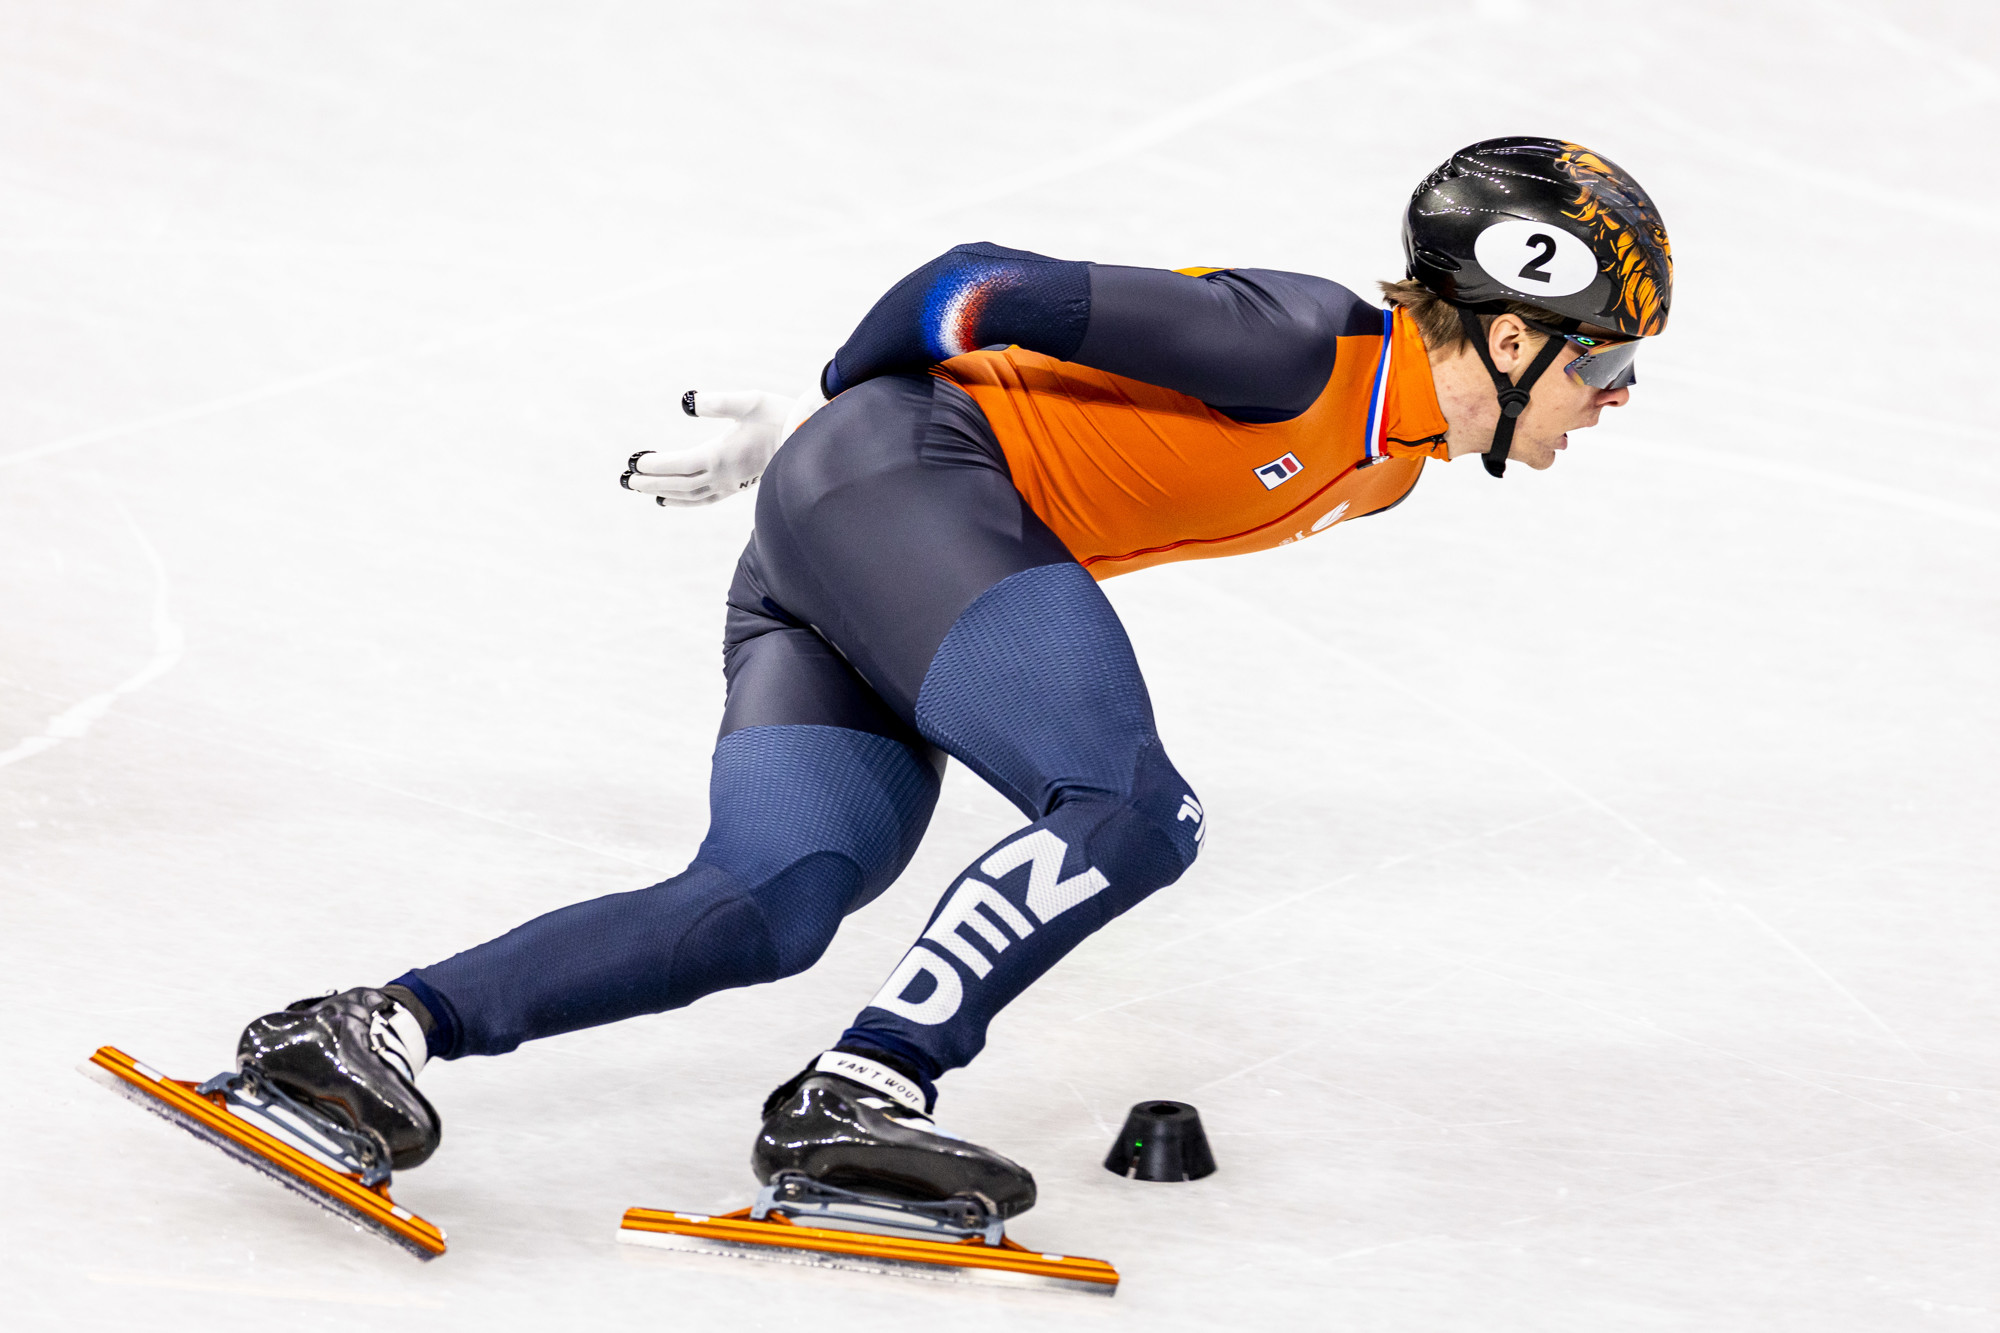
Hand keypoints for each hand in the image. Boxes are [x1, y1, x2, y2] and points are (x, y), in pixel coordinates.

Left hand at [622, 384, 826, 507]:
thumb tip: (686, 401)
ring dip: (662, 491)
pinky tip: (668, 499)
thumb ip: (718, 401)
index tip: (635, 461)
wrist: (811, 437)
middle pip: (680, 483)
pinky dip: (684, 501)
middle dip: (651, 481)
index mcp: (724, 455)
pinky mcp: (738, 486)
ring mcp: (732, 484)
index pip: (682, 464)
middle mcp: (725, 475)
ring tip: (637, 488)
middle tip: (624, 479)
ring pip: (690, 494)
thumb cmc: (783, 415)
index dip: (657, 464)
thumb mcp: (751, 400)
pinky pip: (704, 499)